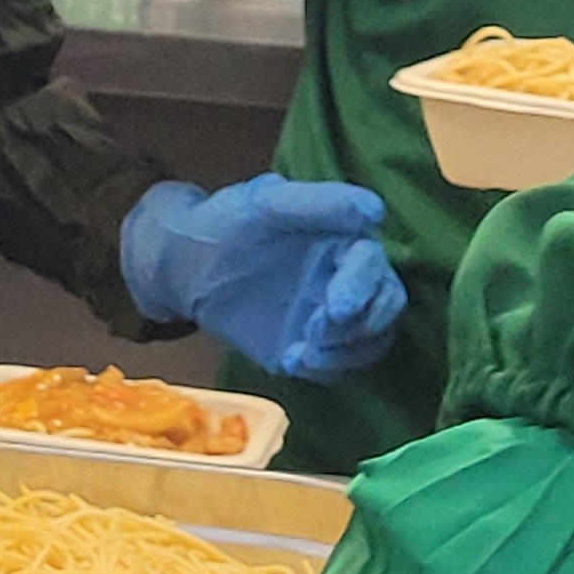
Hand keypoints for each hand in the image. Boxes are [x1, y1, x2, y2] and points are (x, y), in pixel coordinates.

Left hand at [121, 178, 404, 379]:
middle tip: (318, 332)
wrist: (188, 264)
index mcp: (344, 240)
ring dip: (346, 353)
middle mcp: (349, 278)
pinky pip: (339, 367)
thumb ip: (318, 204)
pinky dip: (326, 370)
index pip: (373, 264)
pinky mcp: (315, 347)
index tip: (338, 306)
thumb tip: (375, 210)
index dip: (363, 286)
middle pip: (385, 306)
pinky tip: (293, 361)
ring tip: (304, 353)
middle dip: (362, 326)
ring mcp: (334, 316)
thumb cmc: (229, 223)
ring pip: (370, 341)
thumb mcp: (267, 203)